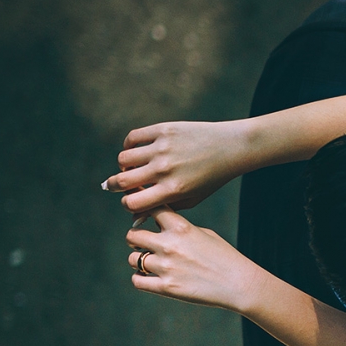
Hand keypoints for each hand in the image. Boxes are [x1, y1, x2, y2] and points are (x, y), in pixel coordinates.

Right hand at [103, 119, 255, 213]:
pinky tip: (138, 151)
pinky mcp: (163, 130)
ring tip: (134, 167)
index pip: (132, 203)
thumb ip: (164, 208)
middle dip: (114, 185)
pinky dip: (129, 145)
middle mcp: (165, 169)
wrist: (230, 147)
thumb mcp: (192, 199)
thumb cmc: (210, 178)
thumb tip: (134, 215)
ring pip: (123, 159)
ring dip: (125, 165)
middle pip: (122, 181)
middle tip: (117, 184)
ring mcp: (163, 148)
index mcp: (172, 190)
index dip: (126, 203)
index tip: (130, 199)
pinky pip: (132, 138)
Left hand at [126, 208, 265, 312]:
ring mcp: (166, 267)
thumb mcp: (205, 234)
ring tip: (151, 264)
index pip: (150, 210)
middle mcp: (170, 245)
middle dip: (135, 240)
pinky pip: (137, 281)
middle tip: (143, 245)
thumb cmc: (225, 258)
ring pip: (133, 259)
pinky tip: (150, 278)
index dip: (143, 213)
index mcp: (181, 227)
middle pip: (132, 236)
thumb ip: (180, 229)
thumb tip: (159, 227)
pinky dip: (140, 279)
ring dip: (139, 261)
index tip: (143, 219)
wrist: (240, 284)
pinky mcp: (167, 288)